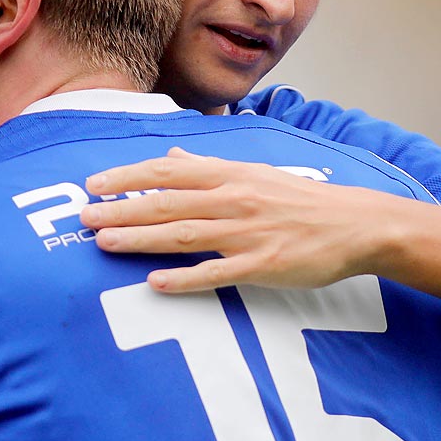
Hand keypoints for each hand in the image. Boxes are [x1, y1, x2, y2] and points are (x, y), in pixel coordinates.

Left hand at [80, 147, 389, 292]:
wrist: (356, 225)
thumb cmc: (302, 201)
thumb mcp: (256, 173)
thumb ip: (210, 168)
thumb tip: (172, 158)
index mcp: (231, 174)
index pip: (168, 171)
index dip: (128, 177)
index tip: (94, 184)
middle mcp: (234, 198)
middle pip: (167, 203)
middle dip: (122, 210)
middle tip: (84, 217)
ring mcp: (248, 233)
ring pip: (184, 235)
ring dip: (140, 239)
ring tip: (104, 243)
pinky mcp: (264, 266)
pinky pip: (217, 272)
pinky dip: (185, 278)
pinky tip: (155, 282)